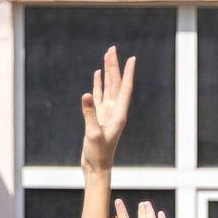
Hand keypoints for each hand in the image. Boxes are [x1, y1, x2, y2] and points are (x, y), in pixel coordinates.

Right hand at [80, 46, 135, 173]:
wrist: (96, 168)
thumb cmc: (98, 154)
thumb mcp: (93, 133)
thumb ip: (89, 114)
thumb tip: (86, 95)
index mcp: (119, 114)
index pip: (125, 89)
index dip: (128, 73)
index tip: (132, 58)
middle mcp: (115, 111)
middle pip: (116, 84)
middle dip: (114, 66)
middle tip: (112, 49)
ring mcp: (107, 113)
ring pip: (108, 88)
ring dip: (107, 73)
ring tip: (106, 56)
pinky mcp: (98, 117)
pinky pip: (99, 96)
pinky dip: (98, 85)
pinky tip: (97, 75)